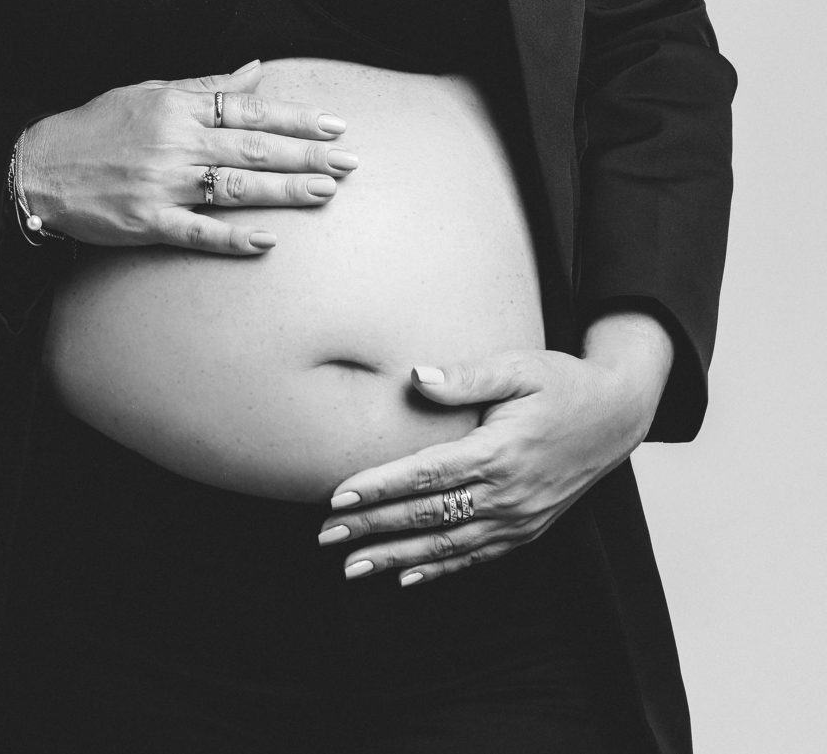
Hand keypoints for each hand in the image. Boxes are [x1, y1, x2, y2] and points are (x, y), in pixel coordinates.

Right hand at [18, 61, 357, 255]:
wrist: (38, 167)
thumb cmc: (96, 127)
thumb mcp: (148, 92)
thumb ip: (205, 86)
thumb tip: (255, 71)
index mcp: (177, 107)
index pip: (249, 109)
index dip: (295, 117)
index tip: (334, 125)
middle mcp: (176, 143)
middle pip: (253, 147)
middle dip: (305, 155)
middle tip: (348, 162)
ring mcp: (162, 184)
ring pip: (235, 187)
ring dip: (283, 191)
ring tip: (325, 192)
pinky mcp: (146, 221)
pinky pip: (197, 231)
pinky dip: (232, 237)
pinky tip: (266, 240)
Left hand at [317, 312, 673, 584]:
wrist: (616, 415)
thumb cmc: (561, 383)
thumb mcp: (517, 367)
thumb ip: (465, 377)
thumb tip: (415, 378)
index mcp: (499, 452)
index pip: (426, 476)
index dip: (380, 488)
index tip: (338, 498)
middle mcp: (508, 494)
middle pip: (428, 516)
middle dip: (373, 527)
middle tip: (327, 538)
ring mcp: (519, 518)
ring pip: (448, 544)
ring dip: (397, 557)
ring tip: (354, 568)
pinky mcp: (528, 529)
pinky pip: (478, 556)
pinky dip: (441, 568)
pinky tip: (408, 576)